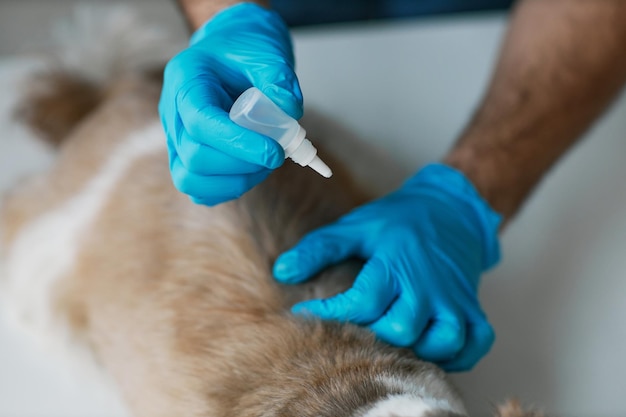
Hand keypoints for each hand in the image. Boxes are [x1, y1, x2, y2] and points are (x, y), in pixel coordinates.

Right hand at [159, 3, 302, 204]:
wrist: (232, 50)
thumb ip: (278, 78)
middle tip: (275, 155)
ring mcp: (176, 138)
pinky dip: (227, 188)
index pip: (200, 122)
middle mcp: (172, 112)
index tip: (275, 151)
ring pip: (190, 179)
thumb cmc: (246, 49)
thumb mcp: (266, 52)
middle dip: (241, 165)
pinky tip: (252, 171)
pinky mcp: (186, 157)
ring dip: (235, 180)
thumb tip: (288, 112)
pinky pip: (198, 189)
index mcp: (185, 79)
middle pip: (193, 156)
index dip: (238, 143)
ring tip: (264, 164)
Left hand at [273, 164, 501, 370]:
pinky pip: (476, 342)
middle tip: (359, 324)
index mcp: (396, 261)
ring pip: (442, 341)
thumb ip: (319, 248)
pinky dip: (459, 354)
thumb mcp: (355, 226)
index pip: (362, 302)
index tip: (307, 312)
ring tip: (395, 339)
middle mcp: (428, 284)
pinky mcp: (473, 306)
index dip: (331, 313)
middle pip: (401, 329)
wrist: (450, 207)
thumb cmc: (398, 220)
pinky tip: (433, 348)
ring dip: (418, 348)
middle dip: (374, 333)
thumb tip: (282, 272)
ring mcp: (455, 297)